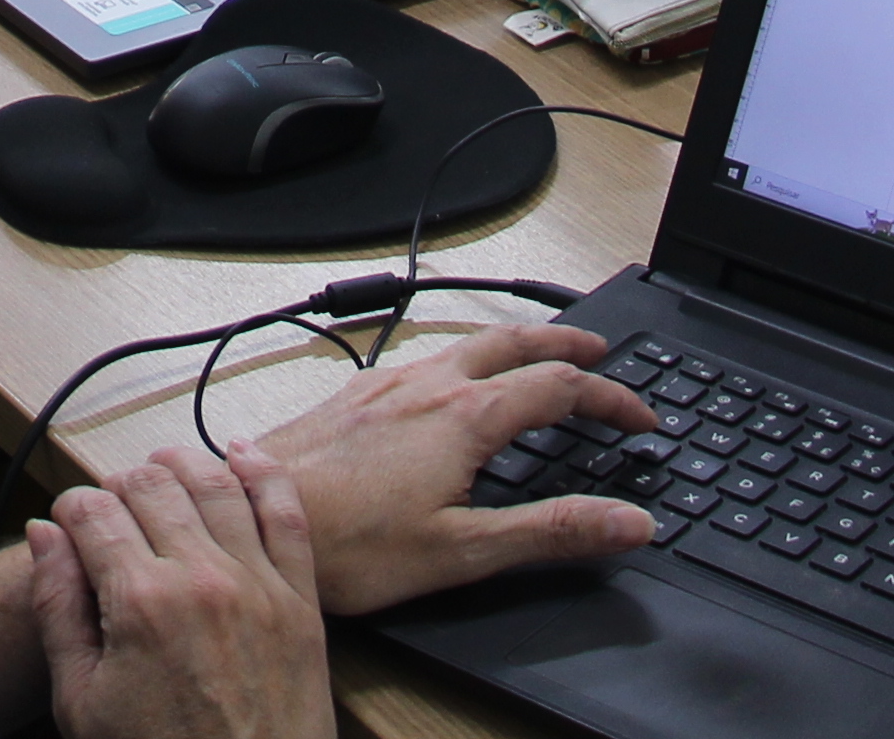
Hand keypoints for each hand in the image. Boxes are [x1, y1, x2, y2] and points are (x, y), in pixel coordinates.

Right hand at [26, 447, 328, 738]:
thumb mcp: (81, 702)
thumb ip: (58, 608)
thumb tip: (43, 536)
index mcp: (140, 602)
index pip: (93, 513)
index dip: (71, 509)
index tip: (67, 522)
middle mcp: (202, 578)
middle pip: (151, 487)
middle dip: (120, 485)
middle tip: (109, 507)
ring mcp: (258, 585)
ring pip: (215, 483)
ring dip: (181, 464)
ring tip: (160, 468)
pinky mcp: (301, 601)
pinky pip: (287, 511)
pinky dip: (263, 472)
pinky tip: (241, 454)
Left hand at [244, 324, 661, 612]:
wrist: (250, 518)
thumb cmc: (349, 545)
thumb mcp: (464, 550)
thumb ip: (551, 532)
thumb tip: (628, 521)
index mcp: (463, 416)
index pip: (560, 387)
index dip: (612, 399)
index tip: (642, 417)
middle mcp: (424, 386)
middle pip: (512, 342)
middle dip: (563, 342)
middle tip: (598, 351)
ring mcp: (383, 385)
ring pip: (463, 344)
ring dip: (512, 345)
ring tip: (532, 358)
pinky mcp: (351, 397)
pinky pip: (421, 359)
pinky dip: (460, 359)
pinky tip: (443, 386)